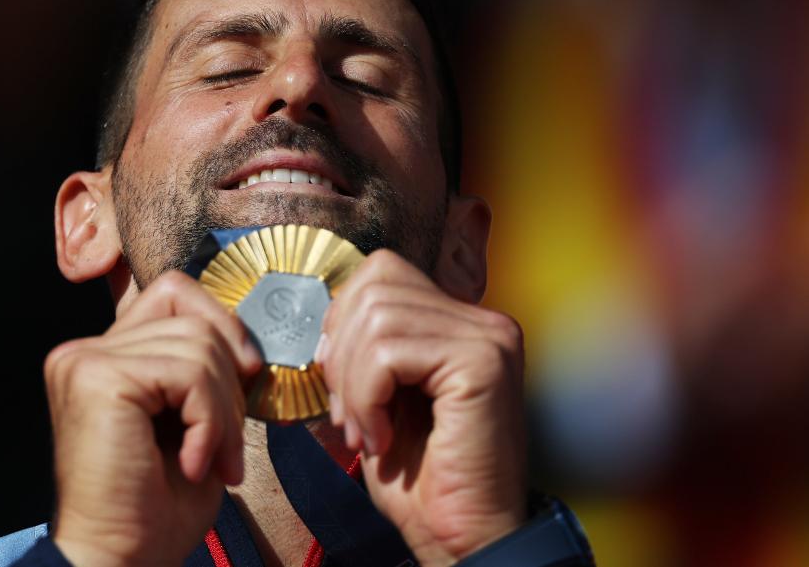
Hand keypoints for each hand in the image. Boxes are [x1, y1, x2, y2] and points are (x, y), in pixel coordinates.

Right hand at [43, 271, 261, 566]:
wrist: (120, 562)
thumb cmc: (156, 508)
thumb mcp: (193, 421)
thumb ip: (203, 369)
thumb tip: (245, 336)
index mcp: (107, 356)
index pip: (175, 292)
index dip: (221, 323)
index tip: (246, 375)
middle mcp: (86, 350)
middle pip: (194, 319)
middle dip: (230, 383)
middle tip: (229, 447)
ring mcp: (85, 360)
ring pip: (198, 346)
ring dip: (223, 411)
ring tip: (213, 460)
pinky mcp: (96, 377)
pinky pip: (188, 373)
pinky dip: (209, 422)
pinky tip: (193, 463)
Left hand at [317, 250, 526, 566]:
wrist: (462, 539)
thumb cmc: (419, 480)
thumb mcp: (379, 399)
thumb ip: (363, 348)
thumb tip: (322, 318)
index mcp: (459, 322)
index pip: (381, 271)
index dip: (343, 318)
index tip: (339, 380)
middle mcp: (482, 320)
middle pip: (375, 286)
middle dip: (342, 353)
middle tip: (348, 414)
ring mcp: (489, 337)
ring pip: (377, 317)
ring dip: (353, 383)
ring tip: (365, 430)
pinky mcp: (482, 363)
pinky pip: (390, 353)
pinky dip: (367, 399)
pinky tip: (381, 438)